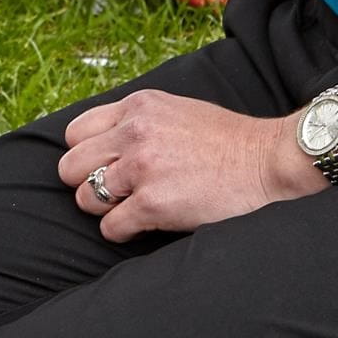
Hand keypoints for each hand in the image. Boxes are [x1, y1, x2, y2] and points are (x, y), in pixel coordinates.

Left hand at [58, 90, 311, 242]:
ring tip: (133, 209)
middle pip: (71, 166)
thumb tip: (102, 144)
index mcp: (138, 106)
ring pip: (85, 198)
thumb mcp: (175, 111)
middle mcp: (134, 132)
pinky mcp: (152, 203)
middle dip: (87, 183)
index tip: (103, 168)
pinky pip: (110, 226)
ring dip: (105, 210)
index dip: (86, 155)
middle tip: (115, 194)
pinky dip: (123, 232)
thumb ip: (138, 121)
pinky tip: (146, 225)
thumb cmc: (227, 142)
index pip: (76, 133)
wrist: (267, 162)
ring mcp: (142, 167)